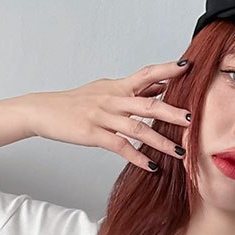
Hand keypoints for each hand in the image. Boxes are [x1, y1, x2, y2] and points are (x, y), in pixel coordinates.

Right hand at [25, 60, 192, 172]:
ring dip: (160, 140)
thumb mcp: (106, 90)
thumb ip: (133, 90)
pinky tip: (151, 166)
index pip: (147, 73)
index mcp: (117, 86)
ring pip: (137, 128)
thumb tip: (160, 86)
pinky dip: (137, 157)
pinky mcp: (93, 134)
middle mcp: (112, 99)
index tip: (189, 68)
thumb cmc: (76, 103)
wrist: (43, 110)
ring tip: (179, 151)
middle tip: (191, 119)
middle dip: (171, 112)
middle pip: (148, 104)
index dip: (167, 70)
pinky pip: (120, 147)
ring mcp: (103, 117)